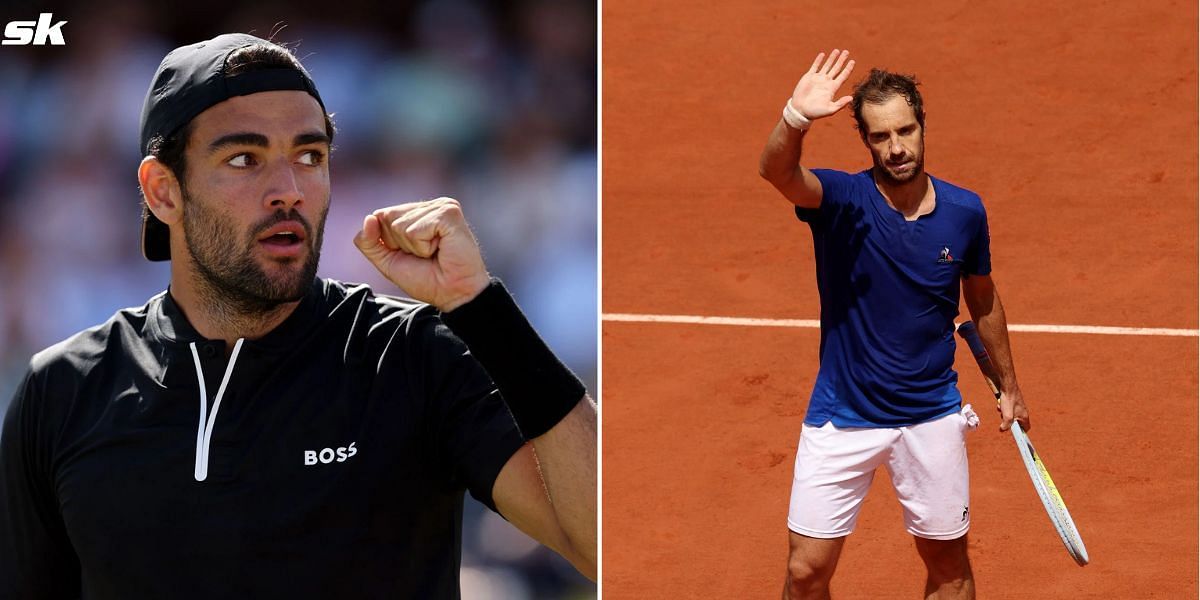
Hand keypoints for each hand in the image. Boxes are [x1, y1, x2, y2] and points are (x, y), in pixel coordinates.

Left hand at [353, 197, 489, 311]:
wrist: (453, 295)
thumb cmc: (428, 279)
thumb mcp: (388, 261)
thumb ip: (369, 242)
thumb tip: (368, 218)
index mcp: (416, 212)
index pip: (380, 216)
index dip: (389, 241)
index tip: (413, 254)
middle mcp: (429, 206)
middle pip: (387, 217)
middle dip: (400, 244)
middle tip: (425, 255)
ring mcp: (440, 207)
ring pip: (400, 224)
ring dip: (414, 247)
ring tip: (434, 253)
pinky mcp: (449, 213)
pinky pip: (415, 230)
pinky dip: (423, 247)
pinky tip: (441, 249)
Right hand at [789, 49, 855, 120]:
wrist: (800, 111)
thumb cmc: (815, 112)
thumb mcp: (830, 110)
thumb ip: (840, 104)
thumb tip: (851, 98)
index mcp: (832, 88)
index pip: (843, 76)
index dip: (848, 69)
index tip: (852, 61)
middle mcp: (826, 82)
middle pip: (836, 68)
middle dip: (841, 60)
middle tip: (846, 52)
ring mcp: (818, 79)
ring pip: (827, 66)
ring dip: (832, 58)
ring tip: (837, 50)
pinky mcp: (809, 77)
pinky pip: (815, 66)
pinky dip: (819, 60)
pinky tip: (823, 54)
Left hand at [998, 387, 1030, 431]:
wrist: (1007, 387)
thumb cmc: (1009, 401)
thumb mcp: (1007, 416)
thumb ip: (1006, 425)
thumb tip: (1002, 430)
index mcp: (1024, 416)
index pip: (1026, 428)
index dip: (1021, 432)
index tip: (1014, 433)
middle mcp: (1022, 412)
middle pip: (1015, 422)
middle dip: (1008, 421)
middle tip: (1004, 417)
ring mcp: (1017, 407)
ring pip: (1009, 415)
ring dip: (1003, 413)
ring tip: (1002, 408)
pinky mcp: (1012, 402)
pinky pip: (1006, 408)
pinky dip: (1002, 407)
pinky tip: (1000, 403)